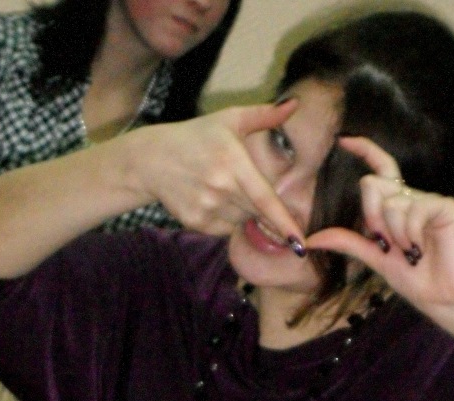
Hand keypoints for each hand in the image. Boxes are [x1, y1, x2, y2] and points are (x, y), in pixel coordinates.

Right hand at [133, 101, 305, 246]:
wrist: (152, 160)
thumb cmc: (196, 136)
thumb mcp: (229, 119)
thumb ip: (265, 115)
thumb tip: (295, 104)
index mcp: (233, 163)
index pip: (265, 200)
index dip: (284, 222)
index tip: (300, 243)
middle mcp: (220, 188)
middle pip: (257, 211)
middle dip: (258, 203)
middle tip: (238, 182)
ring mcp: (207, 208)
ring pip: (241, 221)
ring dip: (241, 210)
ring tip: (221, 187)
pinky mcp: (196, 222)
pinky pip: (224, 229)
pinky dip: (225, 219)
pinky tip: (210, 198)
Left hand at [305, 136, 453, 329]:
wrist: (444, 299)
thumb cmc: (416, 280)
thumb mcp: (375, 259)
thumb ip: (348, 243)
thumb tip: (310, 240)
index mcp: (397, 206)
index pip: (381, 168)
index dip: (364, 150)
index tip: (343, 140)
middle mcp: (412, 198)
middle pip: (372, 184)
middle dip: (371, 218)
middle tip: (387, 244)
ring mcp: (429, 200)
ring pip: (390, 202)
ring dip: (394, 235)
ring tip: (412, 252)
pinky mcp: (445, 206)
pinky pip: (413, 209)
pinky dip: (411, 234)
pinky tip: (421, 249)